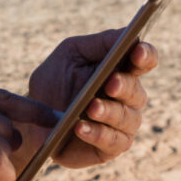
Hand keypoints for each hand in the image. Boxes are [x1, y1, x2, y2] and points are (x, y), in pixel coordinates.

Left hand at [22, 30, 158, 168]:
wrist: (34, 116)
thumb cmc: (55, 80)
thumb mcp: (71, 53)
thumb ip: (99, 43)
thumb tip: (127, 34)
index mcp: (122, 70)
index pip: (145, 61)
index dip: (146, 55)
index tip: (138, 50)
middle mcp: (128, 98)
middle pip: (137, 92)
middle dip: (124, 86)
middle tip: (110, 82)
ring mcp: (122, 124)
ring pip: (127, 119)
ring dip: (109, 112)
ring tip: (91, 107)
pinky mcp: (110, 147)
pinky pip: (112, 142)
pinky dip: (97, 134)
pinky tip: (80, 127)